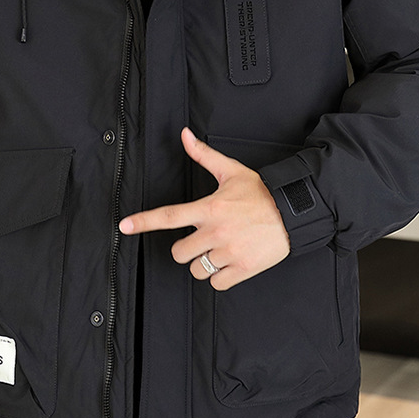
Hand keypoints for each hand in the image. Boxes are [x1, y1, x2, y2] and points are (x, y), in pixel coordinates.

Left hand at [119, 127, 289, 289]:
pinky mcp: (243, 268)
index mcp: (209, 208)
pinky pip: (217, 283)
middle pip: (179, 253)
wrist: (294, 211)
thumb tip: (184, 135)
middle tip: (200, 240)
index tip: (124, 226)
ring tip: (217, 250)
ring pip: (196, 270)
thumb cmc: (261, 193)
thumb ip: (203, 155)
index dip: (144, 222)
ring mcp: (229, 252)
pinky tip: (230, 262)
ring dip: (202, 264)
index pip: (169, 216)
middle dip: (186, 249)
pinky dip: (220, 276)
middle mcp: (215, 232)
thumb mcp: (231, 170)